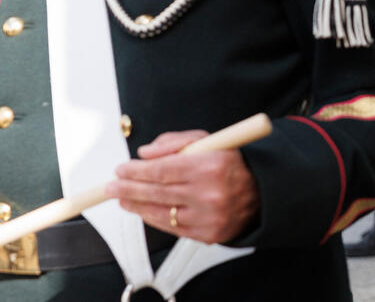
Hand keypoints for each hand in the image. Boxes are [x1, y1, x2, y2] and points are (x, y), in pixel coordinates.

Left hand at [106, 130, 258, 243]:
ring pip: (161, 212)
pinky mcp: (208, 233)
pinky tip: (143, 211)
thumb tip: (145, 153)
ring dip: (136, 206)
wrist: (261, 193)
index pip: (162, 169)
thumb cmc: (231, 164)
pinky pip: (172, 227)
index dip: (136, 171)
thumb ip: (176, 142)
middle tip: (112, 186)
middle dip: (129, 189)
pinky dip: (154, 219)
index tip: (121, 169)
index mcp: (210, 165)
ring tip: (122, 199)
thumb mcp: (209, 141)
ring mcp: (208, 216)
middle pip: (156, 192)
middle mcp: (209, 192)